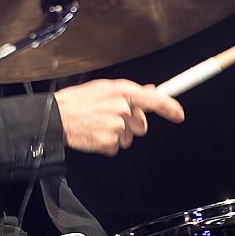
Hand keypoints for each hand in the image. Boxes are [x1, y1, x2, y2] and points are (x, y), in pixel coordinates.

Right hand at [54, 79, 184, 156]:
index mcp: (121, 91)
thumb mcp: (103, 88)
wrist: (55, 116)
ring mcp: (115, 126)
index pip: (154, 100)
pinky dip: (106, 143)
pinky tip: (94, 134)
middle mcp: (121, 107)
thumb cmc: (76, 101)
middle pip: (141, 125)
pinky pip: (115, 147)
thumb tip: (150, 90)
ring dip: (117, 134)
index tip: (178, 114)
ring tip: (98, 125)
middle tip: (112, 119)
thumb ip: (129, 91)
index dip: (170, 108)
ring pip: (129, 137)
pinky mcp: (108, 142)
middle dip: (131, 125)